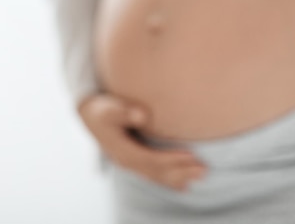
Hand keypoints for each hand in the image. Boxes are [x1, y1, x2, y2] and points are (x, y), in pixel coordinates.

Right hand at [78, 93, 206, 190]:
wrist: (89, 115)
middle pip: (158, 171)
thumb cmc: (101, 109)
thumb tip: (143, 116)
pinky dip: (170, 180)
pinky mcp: (135, 161)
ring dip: (180, 177)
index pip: (151, 159)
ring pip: (158, 176)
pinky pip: (155, 175)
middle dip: (182, 171)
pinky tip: (184, 186)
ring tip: (201, 176)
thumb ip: (124, 111)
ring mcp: (131, 164)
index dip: (171, 159)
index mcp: (122, 152)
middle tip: (205, 170)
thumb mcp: (108, 108)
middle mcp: (127, 162)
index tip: (191, 155)